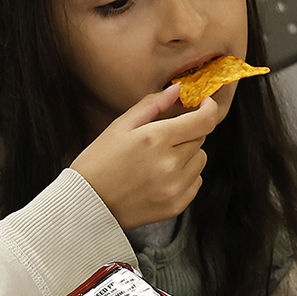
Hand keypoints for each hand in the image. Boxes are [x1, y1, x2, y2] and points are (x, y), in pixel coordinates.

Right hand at [71, 84, 227, 228]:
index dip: (208, 109)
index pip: (204, 120)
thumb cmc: (99, 162)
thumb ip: (152, 105)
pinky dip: (185, 176)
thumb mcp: (120, 126)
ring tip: (160, 159)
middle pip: (201, 138)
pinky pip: (196, 182)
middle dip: (188, 131)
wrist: (88, 203)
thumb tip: (177, 90)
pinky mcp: (176, 205)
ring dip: (188, 154)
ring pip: (200, 160)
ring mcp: (174, 187)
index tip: (204, 104)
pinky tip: (161, 176)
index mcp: (155, 139)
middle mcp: (170, 164)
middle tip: (164, 136)